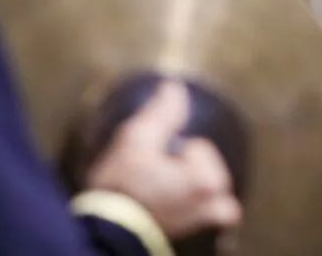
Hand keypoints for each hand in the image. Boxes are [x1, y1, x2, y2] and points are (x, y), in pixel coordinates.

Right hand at [83, 81, 241, 240]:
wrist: (106, 233)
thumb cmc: (121, 187)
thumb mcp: (137, 139)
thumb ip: (161, 112)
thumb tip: (175, 86)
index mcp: (205, 179)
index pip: (200, 148)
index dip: (177, 149)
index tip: (155, 159)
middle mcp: (211, 205)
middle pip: (212, 173)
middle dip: (193, 169)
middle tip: (162, 173)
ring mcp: (201, 224)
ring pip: (216, 200)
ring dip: (198, 191)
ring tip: (166, 189)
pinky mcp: (188, 236)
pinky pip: (204, 220)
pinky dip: (194, 212)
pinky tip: (169, 206)